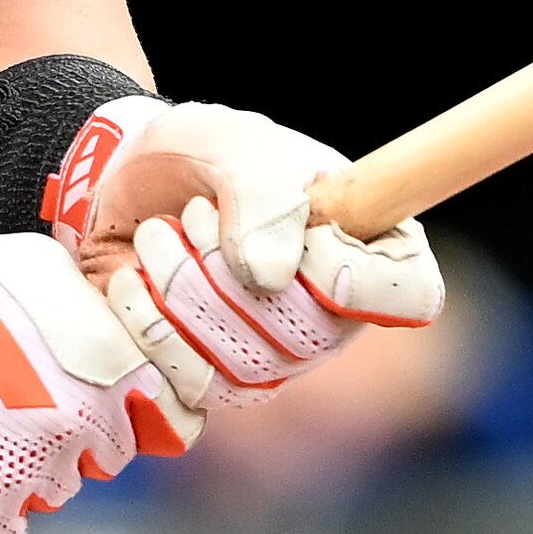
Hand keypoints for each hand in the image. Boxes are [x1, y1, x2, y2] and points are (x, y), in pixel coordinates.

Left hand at [42, 97, 445, 402]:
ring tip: (159, 235)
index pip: (410, 295)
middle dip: (230, 269)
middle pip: (311, 336)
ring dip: (182, 289)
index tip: (304, 230)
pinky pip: (191, 388)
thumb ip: (262, 198)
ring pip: (245, 365)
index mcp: (372, 247)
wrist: (122, 183)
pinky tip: (134, 280)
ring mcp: (278, 359)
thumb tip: (270, 280)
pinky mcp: (216, 383)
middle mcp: (335, 315)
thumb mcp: (236, 145)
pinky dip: (149, 326)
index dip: (355, 275)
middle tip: (194, 214)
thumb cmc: (200, 155)